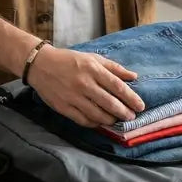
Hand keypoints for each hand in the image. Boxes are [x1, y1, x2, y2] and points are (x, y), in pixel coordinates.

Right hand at [27, 45, 144, 125]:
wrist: (40, 65)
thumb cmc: (69, 60)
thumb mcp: (92, 58)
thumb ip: (114, 68)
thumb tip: (134, 76)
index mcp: (92, 69)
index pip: (117, 86)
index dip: (131, 98)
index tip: (140, 106)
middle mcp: (84, 83)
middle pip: (110, 103)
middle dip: (124, 113)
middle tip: (131, 117)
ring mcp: (74, 97)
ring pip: (98, 115)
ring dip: (110, 120)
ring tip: (116, 119)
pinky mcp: (65, 108)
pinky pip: (84, 120)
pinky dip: (95, 123)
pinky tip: (100, 122)